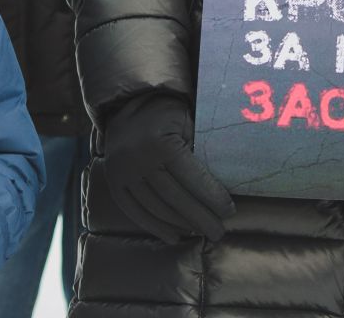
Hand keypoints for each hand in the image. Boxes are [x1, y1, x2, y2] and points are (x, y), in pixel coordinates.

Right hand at [97, 94, 235, 243]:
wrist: (127, 105)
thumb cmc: (167, 113)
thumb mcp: (188, 122)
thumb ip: (200, 150)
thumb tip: (224, 183)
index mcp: (161, 142)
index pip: (192, 178)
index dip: (212, 197)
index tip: (229, 212)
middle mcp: (139, 159)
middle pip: (175, 198)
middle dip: (201, 218)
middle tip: (219, 233)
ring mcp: (123, 173)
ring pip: (156, 209)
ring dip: (181, 225)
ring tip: (201, 233)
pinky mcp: (114, 182)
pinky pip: (135, 212)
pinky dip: (155, 227)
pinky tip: (174, 237)